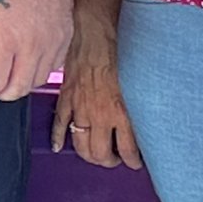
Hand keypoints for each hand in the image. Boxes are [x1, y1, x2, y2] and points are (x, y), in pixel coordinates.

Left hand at [0, 0, 72, 101]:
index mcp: (6, 39)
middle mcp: (32, 47)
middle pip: (17, 90)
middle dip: (1, 92)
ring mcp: (53, 44)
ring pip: (35, 82)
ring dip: (20, 83)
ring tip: (7, 71)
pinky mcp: (65, 39)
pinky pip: (51, 68)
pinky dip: (37, 71)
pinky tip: (26, 60)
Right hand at [51, 16, 143, 167]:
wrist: (95, 38)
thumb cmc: (120, 56)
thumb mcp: (136, 86)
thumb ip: (137, 107)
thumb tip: (145, 122)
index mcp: (120, 113)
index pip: (127, 150)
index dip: (132, 161)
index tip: (134, 163)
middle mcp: (100, 116)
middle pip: (101, 153)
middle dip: (108, 161)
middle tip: (114, 160)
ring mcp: (80, 109)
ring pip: (81, 145)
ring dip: (88, 155)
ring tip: (95, 156)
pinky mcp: (66, 99)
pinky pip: (59, 124)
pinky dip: (57, 137)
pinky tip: (58, 147)